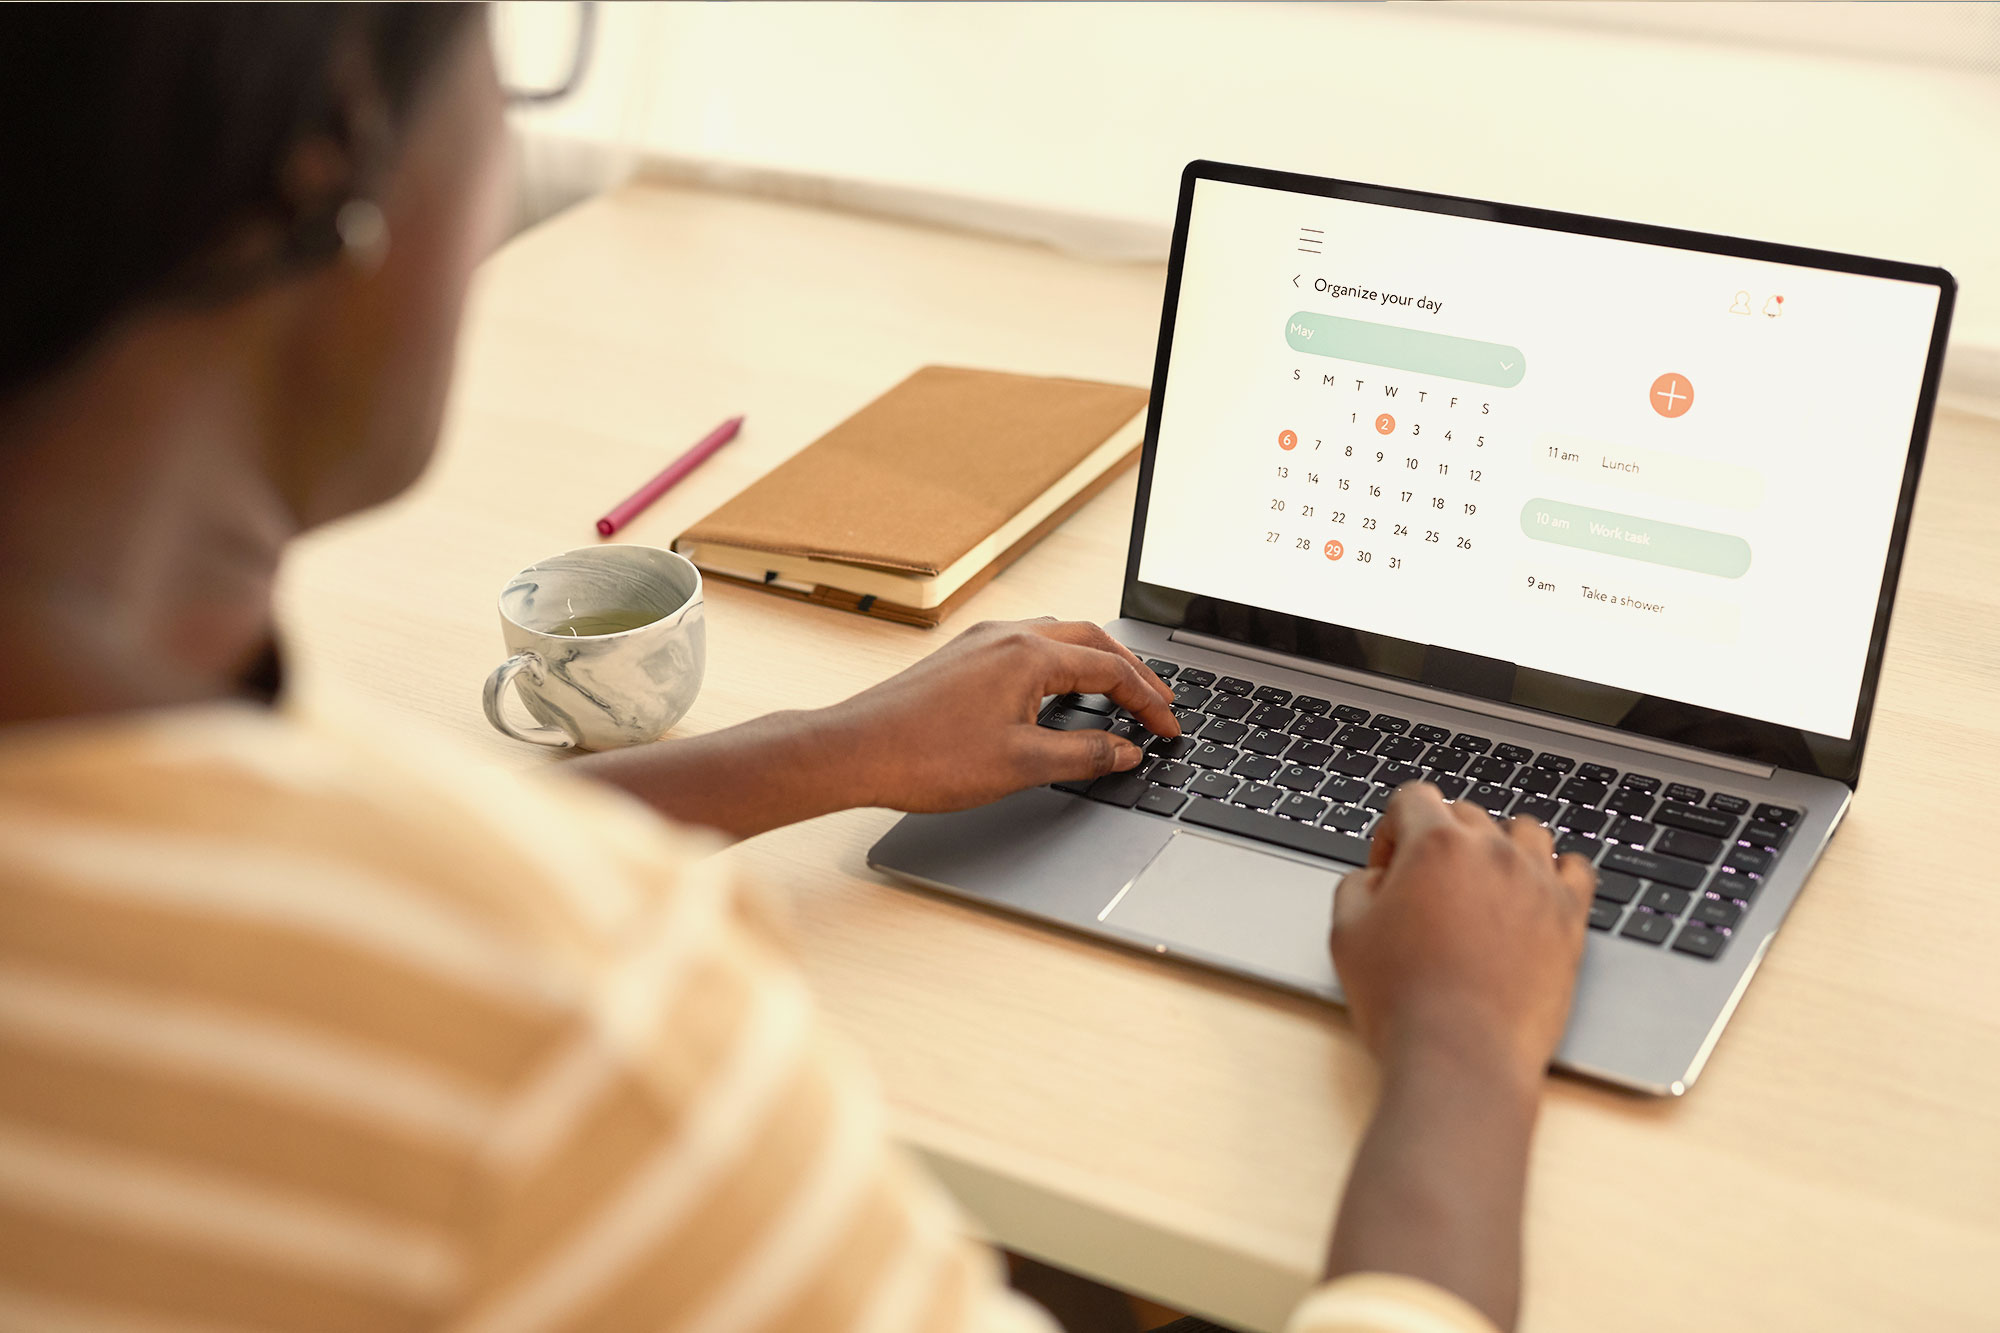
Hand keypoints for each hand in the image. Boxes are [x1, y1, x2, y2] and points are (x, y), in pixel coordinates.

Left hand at [819, 617, 1179, 811]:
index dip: (1149, 702)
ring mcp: (981, 643)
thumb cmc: (928, 757)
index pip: (1110, 669)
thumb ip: (1084, 754)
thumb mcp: (1022, 764)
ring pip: (1057, 638)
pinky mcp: (961, 658)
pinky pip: (1026, 647)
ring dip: (1095, 662)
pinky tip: (1058, 691)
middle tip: (1159, 703)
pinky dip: (1059, 664)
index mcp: (1029, 655)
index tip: (1169, 729)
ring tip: (1119, 693)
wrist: (855, 751)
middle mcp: (1007, 636)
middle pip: (1090, 641)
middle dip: (1131, 671)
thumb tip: (1126, 750)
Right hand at [1330, 783, 1594, 1088]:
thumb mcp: (1346, 934)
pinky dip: (1555, 873)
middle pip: (1467, 814)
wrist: (1461, 1056)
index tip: (1389, 869)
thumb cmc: (1403, 1001)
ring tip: (1482, 886)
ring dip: (1499, 848)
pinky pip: (1576, 869)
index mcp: (1435, 844)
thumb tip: (1376, 877)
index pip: (1414, 798)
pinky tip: (1533, 896)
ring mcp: (1537, 883)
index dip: (1391, 830)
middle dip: (1440, 841)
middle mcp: (1492, 852)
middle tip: (1427, 890)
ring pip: (1525, 832)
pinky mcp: (1569, 920)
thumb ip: (1356, 886)